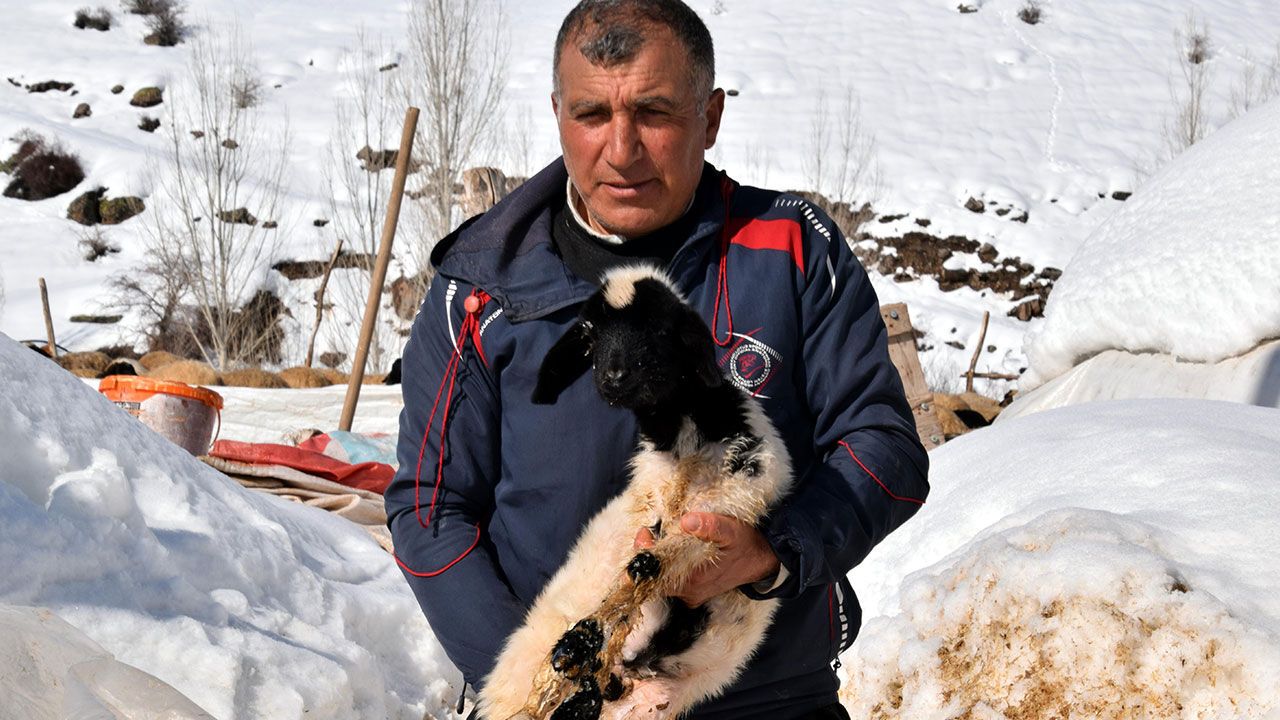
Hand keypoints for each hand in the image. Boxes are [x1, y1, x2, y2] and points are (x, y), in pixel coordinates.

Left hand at [633, 512, 779, 606]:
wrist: (763, 561)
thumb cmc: (745, 544)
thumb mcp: (731, 530)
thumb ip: (711, 526)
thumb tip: (687, 521)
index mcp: (693, 580)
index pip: (655, 574)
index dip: (644, 554)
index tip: (644, 532)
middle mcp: (689, 592)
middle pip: (655, 578)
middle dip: (648, 556)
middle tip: (647, 533)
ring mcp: (691, 594)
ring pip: (662, 580)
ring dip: (657, 561)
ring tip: (656, 539)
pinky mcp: (694, 591)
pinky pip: (672, 581)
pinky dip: (666, 566)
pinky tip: (668, 550)